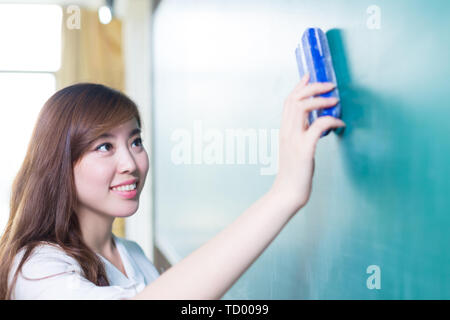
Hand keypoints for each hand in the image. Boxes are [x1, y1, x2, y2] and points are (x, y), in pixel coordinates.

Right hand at [271, 73, 345, 211]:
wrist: (287, 192)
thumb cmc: (294, 172)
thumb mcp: (293, 148)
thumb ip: (299, 134)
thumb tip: (313, 123)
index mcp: (284, 130)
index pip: (288, 101)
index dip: (299, 86)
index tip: (309, 75)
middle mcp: (286, 132)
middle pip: (295, 99)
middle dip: (313, 87)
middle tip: (330, 86)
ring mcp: (294, 140)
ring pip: (303, 107)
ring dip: (322, 100)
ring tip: (335, 101)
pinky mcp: (305, 149)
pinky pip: (318, 126)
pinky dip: (331, 121)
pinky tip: (340, 124)